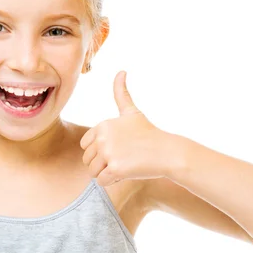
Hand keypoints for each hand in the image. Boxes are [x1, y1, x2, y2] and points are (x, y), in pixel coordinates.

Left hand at [80, 71, 168, 186]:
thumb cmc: (148, 133)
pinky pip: (101, 181)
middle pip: (87, 160)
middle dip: (102, 164)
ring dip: (106, 173)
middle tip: (123, 158)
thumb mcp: (131, 112)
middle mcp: (102, 137)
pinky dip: (112, 181)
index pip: (85, 146)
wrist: (167, 152)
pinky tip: (126, 173)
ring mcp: (109, 153)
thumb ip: (121, 92)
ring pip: (92, 172)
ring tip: (124, 165)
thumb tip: (121, 70)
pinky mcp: (116, 168)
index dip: (99, 150)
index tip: (117, 147)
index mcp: (102, 125)